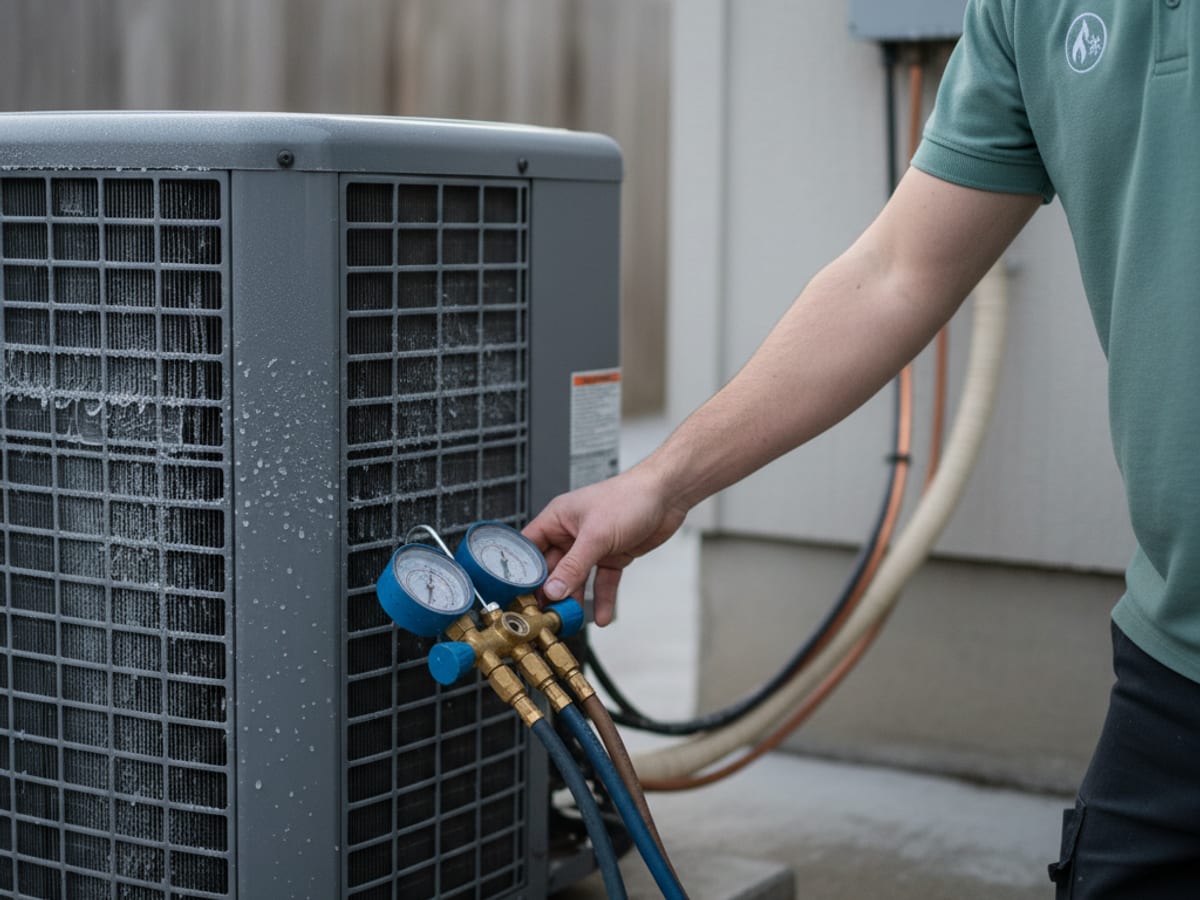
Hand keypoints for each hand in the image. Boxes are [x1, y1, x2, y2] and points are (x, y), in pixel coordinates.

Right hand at [523, 463, 687, 626]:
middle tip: (546, 615)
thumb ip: (573, 566)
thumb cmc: (629, 498)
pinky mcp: (612, 556)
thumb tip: (552, 590)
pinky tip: (601, 616)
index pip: (530, 548)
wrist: (667, 496)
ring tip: (570, 621)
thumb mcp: (596, 536)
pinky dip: (602, 598)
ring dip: (574, 599)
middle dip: (550, 592)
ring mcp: (592, 546)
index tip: (520, 597)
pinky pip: (601, 581)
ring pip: (576, 578)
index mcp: (558, 518)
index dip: (523, 572)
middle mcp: (571, 533)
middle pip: (552, 568)